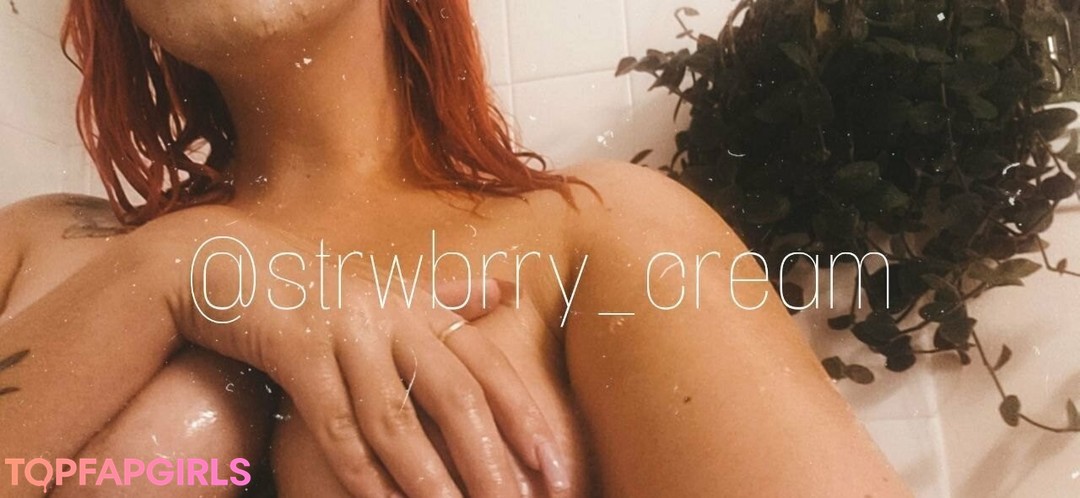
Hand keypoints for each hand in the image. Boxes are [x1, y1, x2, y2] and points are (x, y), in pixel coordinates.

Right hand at [139, 206, 568, 496]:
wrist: (227, 264)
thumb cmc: (319, 286)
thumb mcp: (388, 286)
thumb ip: (448, 295)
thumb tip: (506, 287)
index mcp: (419, 306)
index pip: (485, 366)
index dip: (523, 416)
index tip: (554, 464)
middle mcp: (390, 318)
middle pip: (453, 395)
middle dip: (488, 458)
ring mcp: (343, 335)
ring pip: (395, 418)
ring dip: (429, 477)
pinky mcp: (295, 354)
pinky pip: (334, 424)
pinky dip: (361, 471)